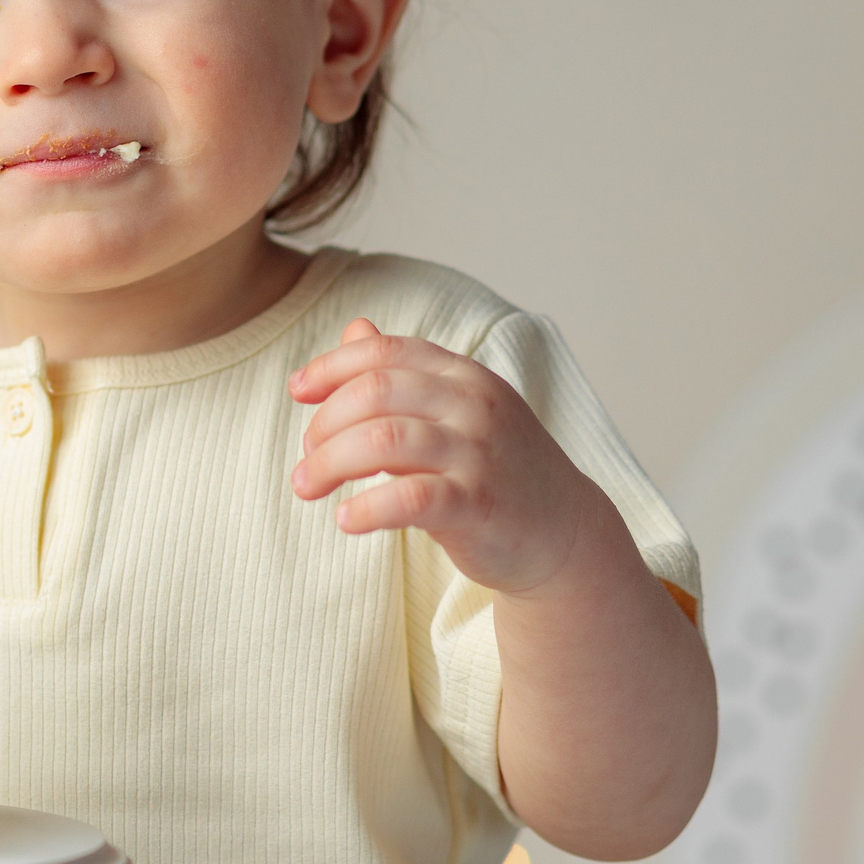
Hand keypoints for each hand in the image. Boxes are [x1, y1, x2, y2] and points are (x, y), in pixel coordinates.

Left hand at [287, 317, 605, 594]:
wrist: (565, 533)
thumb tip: (352, 330)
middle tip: (305, 456)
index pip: (385, 352)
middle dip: (324, 422)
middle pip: (375, 391)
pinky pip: (411, 498)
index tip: (297, 390)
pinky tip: (345, 519)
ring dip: (329, 463)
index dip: (332, 367)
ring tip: (306, 485)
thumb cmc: (497, 469)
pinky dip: (367, 508)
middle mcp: (473, 405)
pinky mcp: (480, 504)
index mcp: (462, 376)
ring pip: (384, 440)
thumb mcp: (455, 409)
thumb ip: (403, 373)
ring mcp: (479, 453)